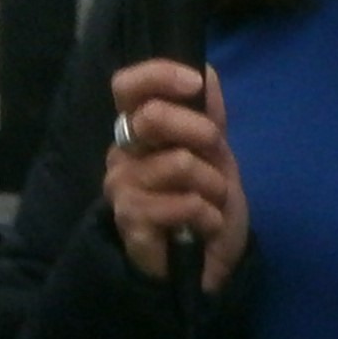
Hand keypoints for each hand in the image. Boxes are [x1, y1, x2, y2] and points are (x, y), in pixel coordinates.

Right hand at [105, 58, 249, 294]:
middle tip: (216, 155)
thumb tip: (205, 73)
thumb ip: (208, 115)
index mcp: (137, 130)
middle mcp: (122, 153)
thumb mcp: (215, 154)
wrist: (205, 265)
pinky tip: (204, 227)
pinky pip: (183, 203)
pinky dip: (208, 215)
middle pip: (153, 117)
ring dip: (213, 184)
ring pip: (179, 162)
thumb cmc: (204, 205)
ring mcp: (122, 187)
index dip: (159, 75)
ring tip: (211, 202)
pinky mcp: (130, 220)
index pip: (127, 87)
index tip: (194, 83)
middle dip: (201, 131)